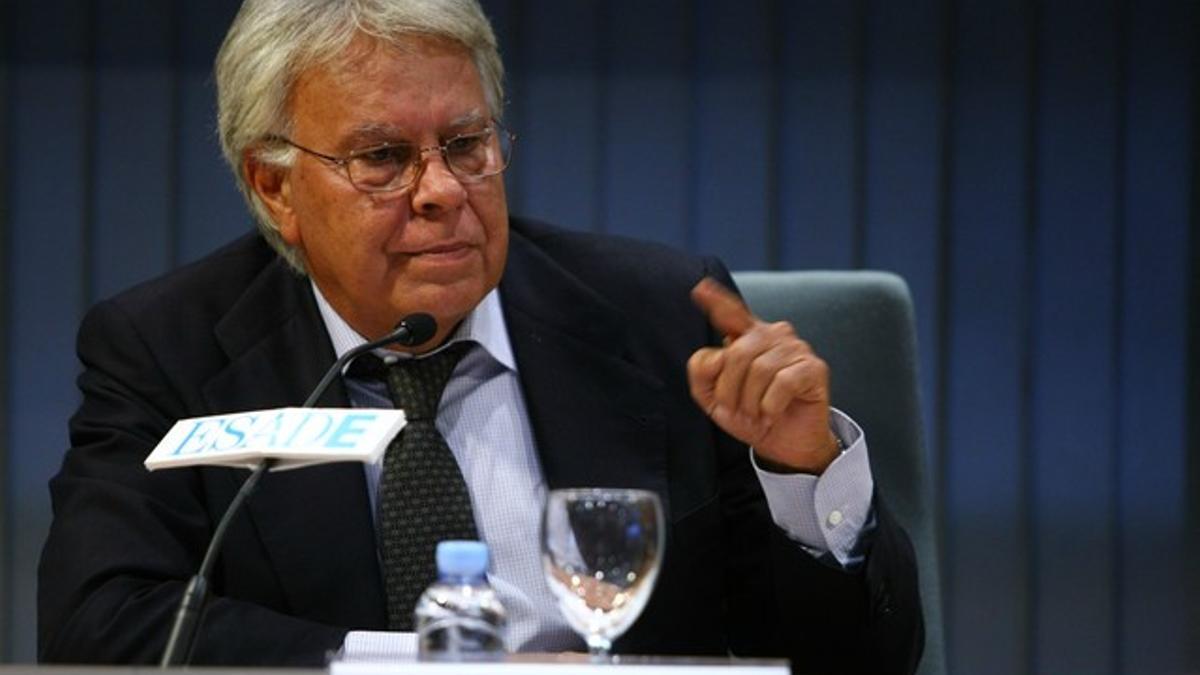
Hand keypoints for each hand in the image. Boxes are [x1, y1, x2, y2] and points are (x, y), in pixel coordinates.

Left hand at [687, 277, 839, 473]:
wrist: (783, 445)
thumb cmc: (750, 415)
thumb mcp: (713, 398)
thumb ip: (702, 373)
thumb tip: (717, 355)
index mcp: (747, 337)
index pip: (731, 313)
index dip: (716, 300)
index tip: (700, 288)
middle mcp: (773, 335)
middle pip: (736, 353)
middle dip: (729, 390)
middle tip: (738, 410)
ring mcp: (796, 348)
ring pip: (759, 369)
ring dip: (750, 402)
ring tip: (756, 413)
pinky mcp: (814, 367)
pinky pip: (782, 382)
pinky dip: (770, 406)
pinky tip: (773, 413)